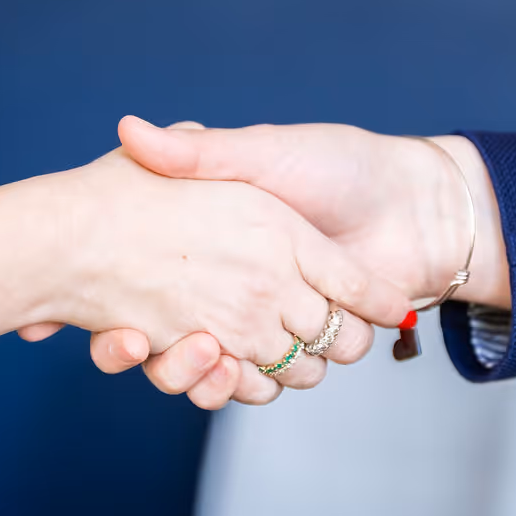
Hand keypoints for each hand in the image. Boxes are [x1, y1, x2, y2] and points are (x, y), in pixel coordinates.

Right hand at [88, 118, 509, 405]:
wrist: (410, 201)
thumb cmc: (336, 166)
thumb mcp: (261, 154)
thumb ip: (201, 153)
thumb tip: (128, 130)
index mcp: (223, 244)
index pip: (152, 283)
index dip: (120, 306)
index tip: (105, 312)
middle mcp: (240, 287)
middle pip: (174, 337)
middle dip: (155, 346)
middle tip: (133, 335)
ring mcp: (270, 320)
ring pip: (210, 367)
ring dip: (192, 370)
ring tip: (188, 346)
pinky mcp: (303, 347)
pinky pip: (256, 383)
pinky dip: (234, 385)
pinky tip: (220, 366)